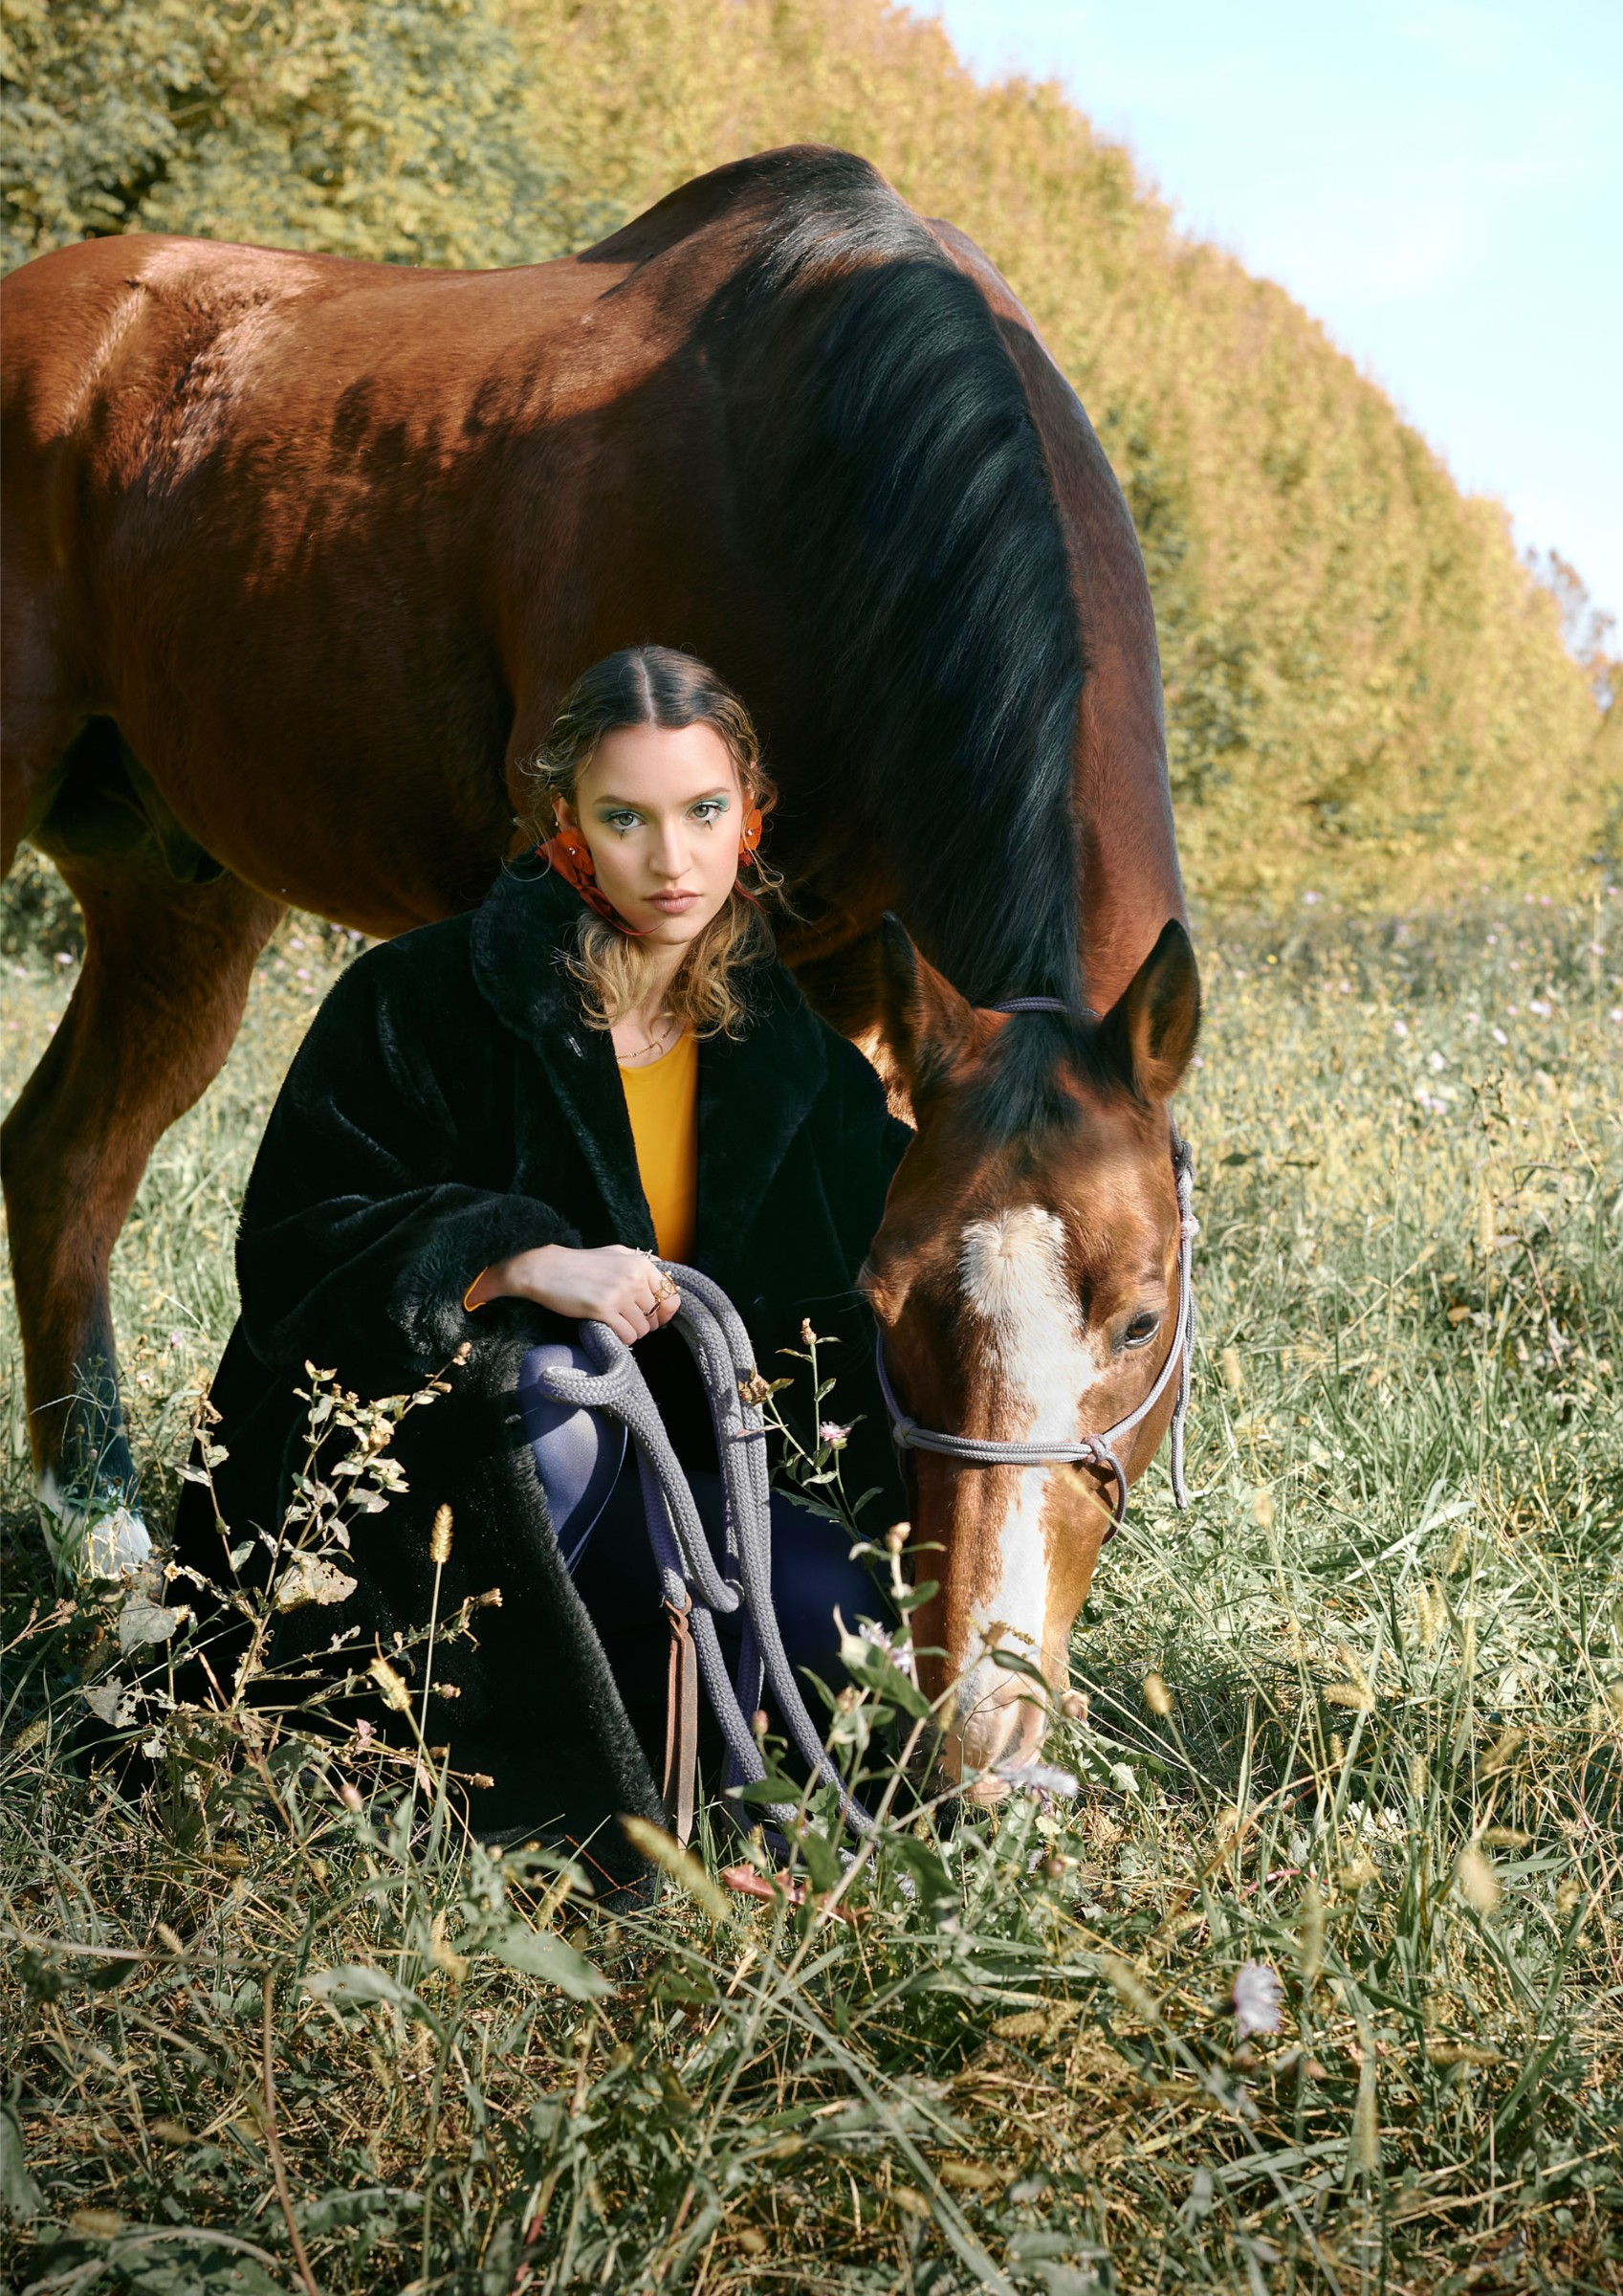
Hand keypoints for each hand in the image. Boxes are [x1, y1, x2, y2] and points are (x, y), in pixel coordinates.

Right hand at [469, 1244, 679, 1344]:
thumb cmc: (581, 1263)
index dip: (666, 1312)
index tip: (656, 1317)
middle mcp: (634, 1278)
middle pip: (657, 1315)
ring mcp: (619, 1294)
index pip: (671, 1295)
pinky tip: (611, 1330)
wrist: (547, 1268)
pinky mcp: (603, 1310)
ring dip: (633, 1332)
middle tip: (631, 1322)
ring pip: (643, 1329)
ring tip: (618, 1325)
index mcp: (640, 1263)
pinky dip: (622, 1339)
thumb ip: (643, 1262)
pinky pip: (627, 1336)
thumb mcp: (616, 1252)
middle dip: (647, 1323)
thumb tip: (667, 1276)